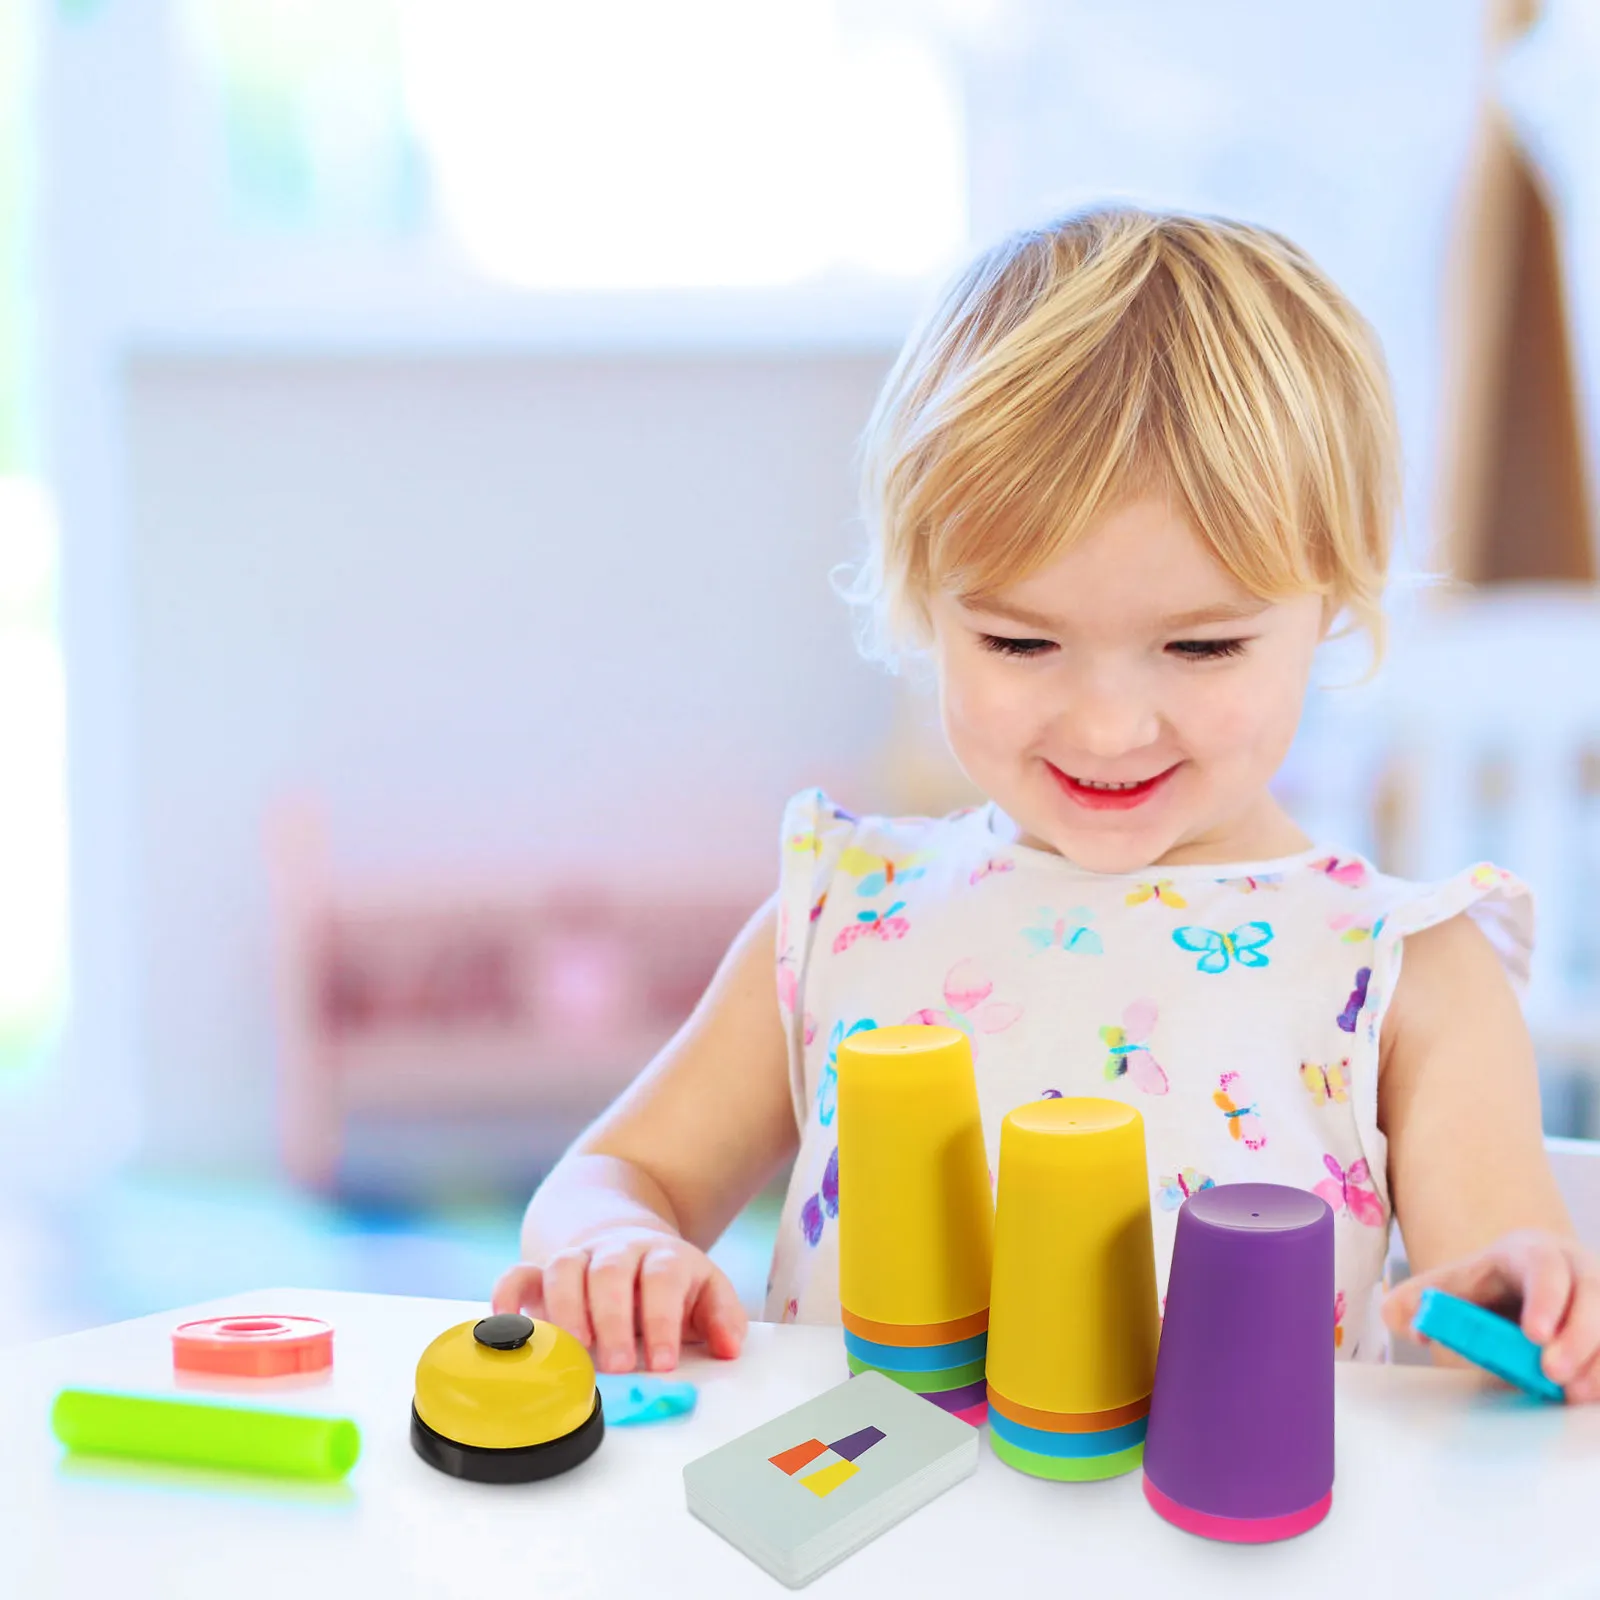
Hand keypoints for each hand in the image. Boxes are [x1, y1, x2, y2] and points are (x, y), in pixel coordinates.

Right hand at [491, 1227, 747, 1374]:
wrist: (628, 1241)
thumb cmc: (667, 1282)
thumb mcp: (705, 1291)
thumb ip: (722, 1316)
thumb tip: (730, 1347)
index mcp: (661, 1256)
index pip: (663, 1278)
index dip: (662, 1319)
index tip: (663, 1361)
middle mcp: (617, 1252)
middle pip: (610, 1272)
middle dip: (612, 1319)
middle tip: (616, 1364)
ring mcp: (578, 1258)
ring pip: (564, 1267)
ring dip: (565, 1308)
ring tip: (572, 1348)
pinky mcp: (542, 1271)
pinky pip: (519, 1274)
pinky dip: (508, 1294)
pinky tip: (507, 1321)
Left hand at [1382, 1229, 1599, 1401]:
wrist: (1525, 1285)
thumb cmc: (1487, 1287)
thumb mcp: (1450, 1286)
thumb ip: (1416, 1301)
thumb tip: (1409, 1324)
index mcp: (1532, 1252)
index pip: (1544, 1266)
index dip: (1544, 1299)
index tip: (1533, 1336)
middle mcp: (1577, 1268)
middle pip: (1592, 1295)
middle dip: (1578, 1337)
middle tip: (1553, 1374)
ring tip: (1575, 1394)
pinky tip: (1593, 1394)